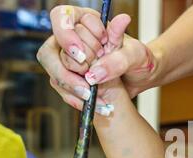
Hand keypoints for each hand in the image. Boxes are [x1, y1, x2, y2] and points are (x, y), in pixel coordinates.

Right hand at [37, 6, 155, 106]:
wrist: (143, 77)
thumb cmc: (140, 59)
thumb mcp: (136, 55)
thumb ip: (117, 60)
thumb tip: (95, 73)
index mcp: (86, 22)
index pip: (61, 18)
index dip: (66, 36)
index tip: (83, 56)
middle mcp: (73, 40)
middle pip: (50, 51)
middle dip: (70, 68)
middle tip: (90, 79)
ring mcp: (69, 61)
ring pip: (54, 73)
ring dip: (72, 86)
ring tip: (92, 95)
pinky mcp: (72, 79)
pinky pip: (63, 90)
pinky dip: (77, 99)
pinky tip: (96, 104)